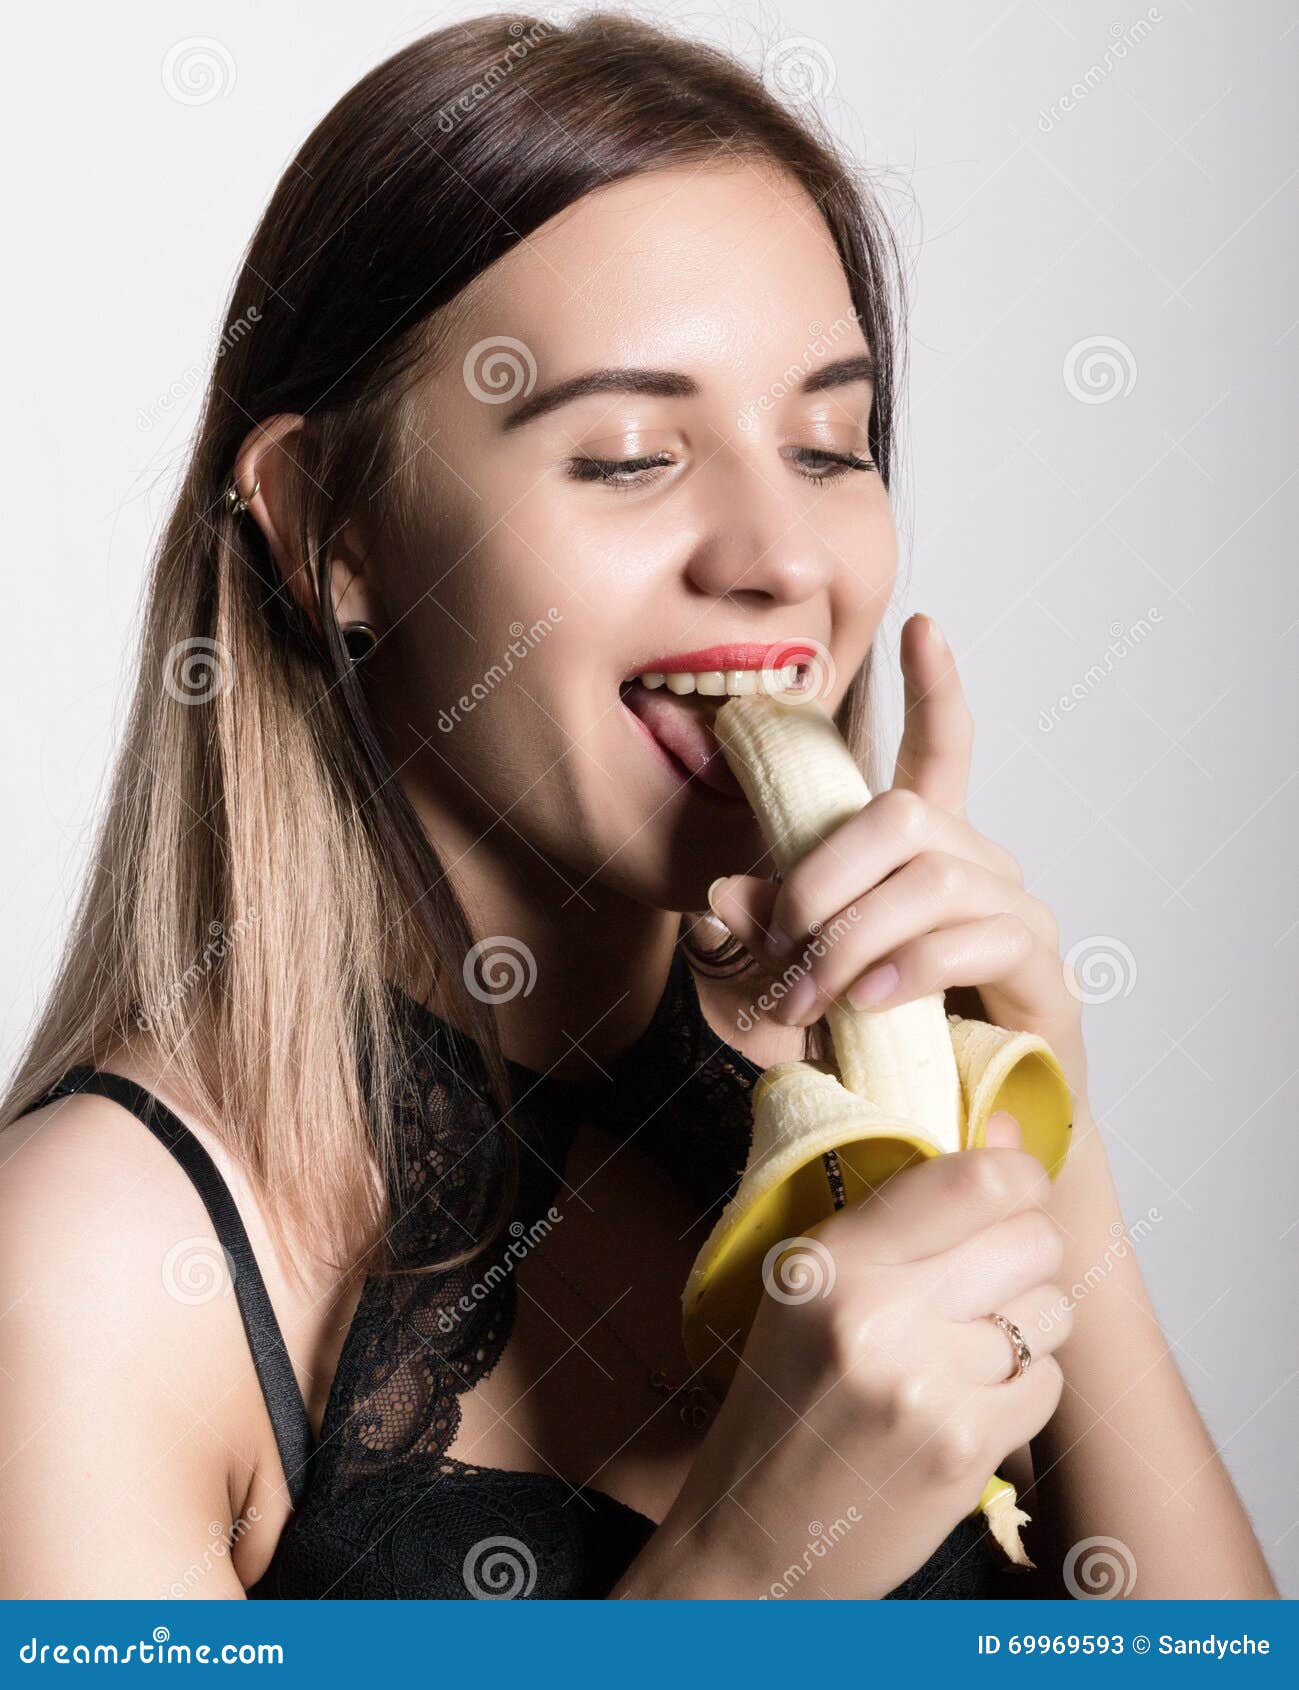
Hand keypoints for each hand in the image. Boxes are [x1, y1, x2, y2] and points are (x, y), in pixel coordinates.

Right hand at [630, 1130, 1067, 1599]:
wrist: (755, 1535)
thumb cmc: (786, 1398)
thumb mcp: (810, 1287)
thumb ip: (905, 1214)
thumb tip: (1010, 1138)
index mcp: (829, 1260)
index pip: (972, 1180)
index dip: (1018, 1173)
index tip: (1015, 1185)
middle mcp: (877, 1315)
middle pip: (1032, 1240)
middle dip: (1027, 1252)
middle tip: (989, 1278)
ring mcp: (926, 1388)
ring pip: (1050, 1313)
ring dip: (1028, 1325)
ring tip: (971, 1347)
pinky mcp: (964, 1451)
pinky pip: (1048, 1384)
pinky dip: (1023, 1389)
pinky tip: (969, 1401)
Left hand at [708, 613, 1088, 1104]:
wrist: (954, 1131)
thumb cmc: (876, 1049)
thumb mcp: (791, 991)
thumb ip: (757, 939)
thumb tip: (727, 890)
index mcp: (922, 853)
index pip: (938, 749)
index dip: (934, 688)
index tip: (920, 624)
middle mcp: (975, 864)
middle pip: (904, 816)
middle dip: (822, 875)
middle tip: (776, 942)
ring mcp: (1013, 912)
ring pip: (930, 879)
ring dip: (852, 937)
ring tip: (810, 995)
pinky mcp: (1040, 969)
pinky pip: (975, 938)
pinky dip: (909, 967)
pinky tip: (871, 1001)